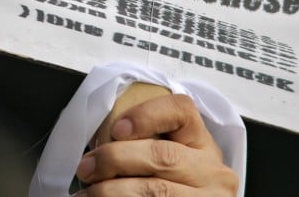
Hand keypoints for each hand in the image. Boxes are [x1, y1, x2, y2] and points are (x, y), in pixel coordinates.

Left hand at [73, 89, 237, 195]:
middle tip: (86, 167)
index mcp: (202, 143)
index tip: (116, 129)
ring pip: (156, 191)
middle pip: (162, 155)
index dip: (146, 116)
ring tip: (88, 193)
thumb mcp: (174, 158)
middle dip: (116, 159)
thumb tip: (100, 142)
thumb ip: (146, 145)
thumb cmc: (174, 182)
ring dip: (112, 191)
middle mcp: (212, 171)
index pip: (181, 111)